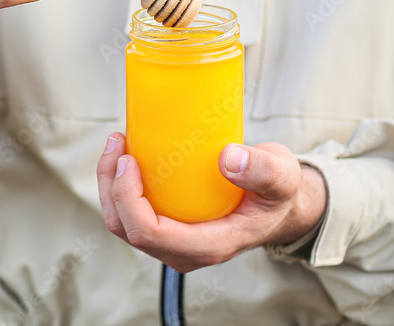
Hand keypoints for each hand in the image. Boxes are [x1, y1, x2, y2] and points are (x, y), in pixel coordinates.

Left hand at [96, 133, 327, 272]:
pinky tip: (127, 154)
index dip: (127, 198)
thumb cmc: (279, 192)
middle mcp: (185, 251)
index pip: (149, 233)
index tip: (129, 160)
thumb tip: (229, 159)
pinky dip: (120, 185)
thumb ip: (264, 170)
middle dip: (110, 185)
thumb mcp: (283, 177)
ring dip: (110, 184)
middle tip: (118, 142)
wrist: (282, 205)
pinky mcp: (167, 226)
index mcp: (209, 245)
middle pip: (126, 228)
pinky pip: (130, 212)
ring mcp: (173, 242)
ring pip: (122, 222)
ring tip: (118, 143)